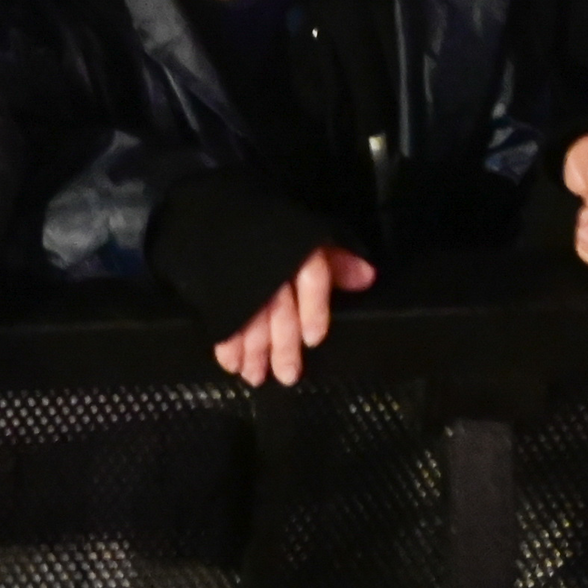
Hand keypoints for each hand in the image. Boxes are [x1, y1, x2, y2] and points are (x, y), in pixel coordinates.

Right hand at [210, 245, 374, 387]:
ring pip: (249, 315)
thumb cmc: (276, 231)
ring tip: (255, 376)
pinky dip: (225, 341)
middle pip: (279, 307)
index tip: (313, 340)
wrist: (223, 211)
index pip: (310, 277)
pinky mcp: (220, 285)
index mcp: (297, 249)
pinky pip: (222, 315)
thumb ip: (338, 261)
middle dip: (282, 345)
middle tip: (286, 376)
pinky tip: (229, 362)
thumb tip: (367, 278)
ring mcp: (242, 274)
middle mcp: (270, 263)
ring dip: (252, 351)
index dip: (313, 309)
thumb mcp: (312, 238)